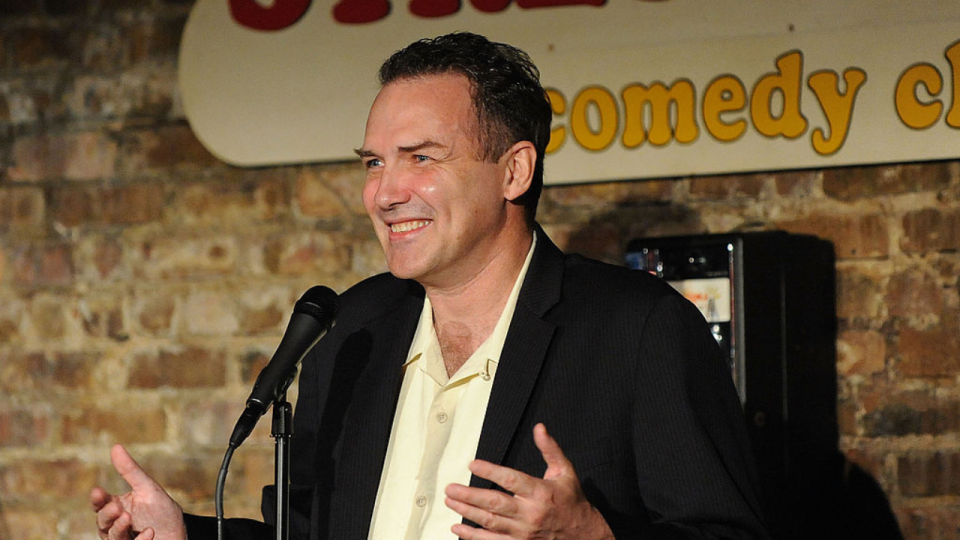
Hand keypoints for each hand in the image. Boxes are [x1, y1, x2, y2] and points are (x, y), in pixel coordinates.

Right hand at [90, 445, 187, 539]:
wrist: (179, 534)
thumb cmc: (162, 512)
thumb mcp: (148, 489)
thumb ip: (131, 472)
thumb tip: (115, 446)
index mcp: (117, 508)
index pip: (100, 503)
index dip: (97, 499)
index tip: (98, 491)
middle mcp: (116, 525)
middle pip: (102, 521)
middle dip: (107, 514)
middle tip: (116, 507)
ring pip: (112, 537)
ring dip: (119, 527)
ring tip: (128, 517)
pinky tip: (150, 532)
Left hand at [444, 423, 614, 539]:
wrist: (583, 535)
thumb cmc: (572, 500)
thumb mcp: (565, 471)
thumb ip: (550, 449)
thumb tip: (539, 428)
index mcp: (540, 492)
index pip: (511, 480)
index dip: (490, 471)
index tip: (472, 464)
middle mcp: (530, 514)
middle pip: (494, 504)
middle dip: (469, 495)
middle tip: (450, 488)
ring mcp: (523, 532)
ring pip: (490, 522)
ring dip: (467, 512)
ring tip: (450, 501)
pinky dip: (473, 536)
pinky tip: (458, 528)